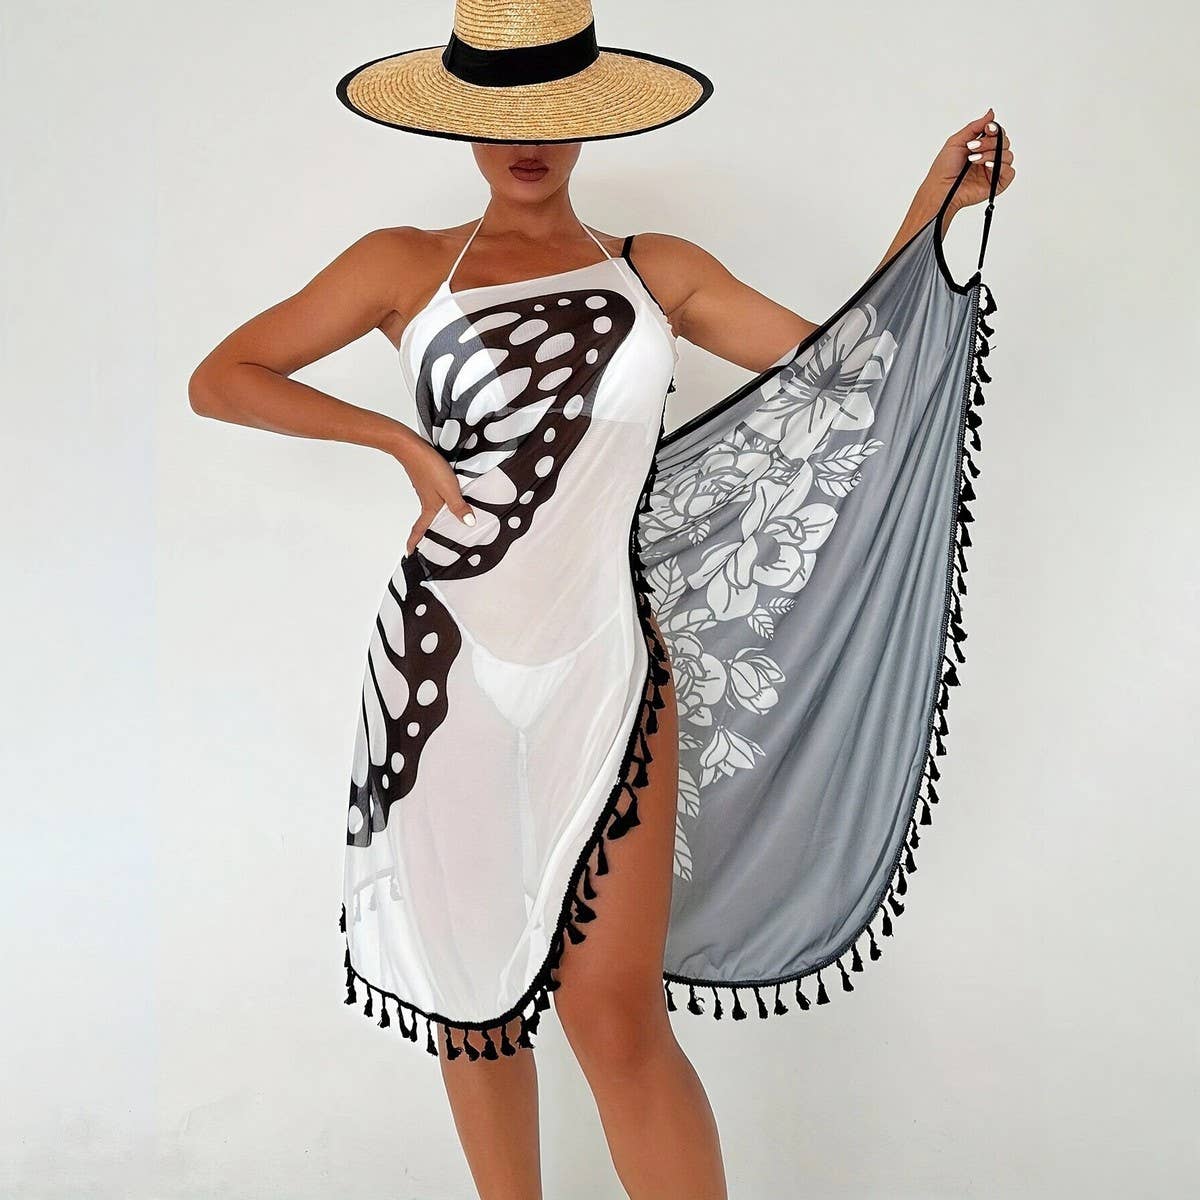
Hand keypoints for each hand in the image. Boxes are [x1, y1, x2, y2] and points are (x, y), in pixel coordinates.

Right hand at [396, 438, 475, 555]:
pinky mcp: (425, 478)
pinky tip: (446, 496)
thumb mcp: (449, 488)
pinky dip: (438, 500)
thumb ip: (459, 505)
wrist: (410, 447)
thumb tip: (469, 523)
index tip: (409, 553)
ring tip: (443, 521)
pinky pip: (432, 495)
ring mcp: (424, 489)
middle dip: (425, 532)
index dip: (414, 542)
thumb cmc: (429, 467)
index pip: (419, 529)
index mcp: (429, 507)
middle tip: (428, 543)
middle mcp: (425, 500)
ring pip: (430, 506)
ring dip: (434, 515)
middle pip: (425, 520)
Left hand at [926, 108, 1015, 214]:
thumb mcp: (957, 141)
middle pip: (1004, 142)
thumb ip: (975, 126)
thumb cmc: (944, 168)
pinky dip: (1001, 167)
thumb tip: (991, 113)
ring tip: (974, 160)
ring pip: (1008, 155)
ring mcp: (993, 170)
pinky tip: (987, 166)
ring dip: (991, 154)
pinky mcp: (996, 184)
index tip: (987, 130)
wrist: (940, 188)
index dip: (995, 129)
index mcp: (982, 146)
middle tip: (973, 148)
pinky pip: (1009, 172)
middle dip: (990, 142)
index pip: (998, 133)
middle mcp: (989, 157)